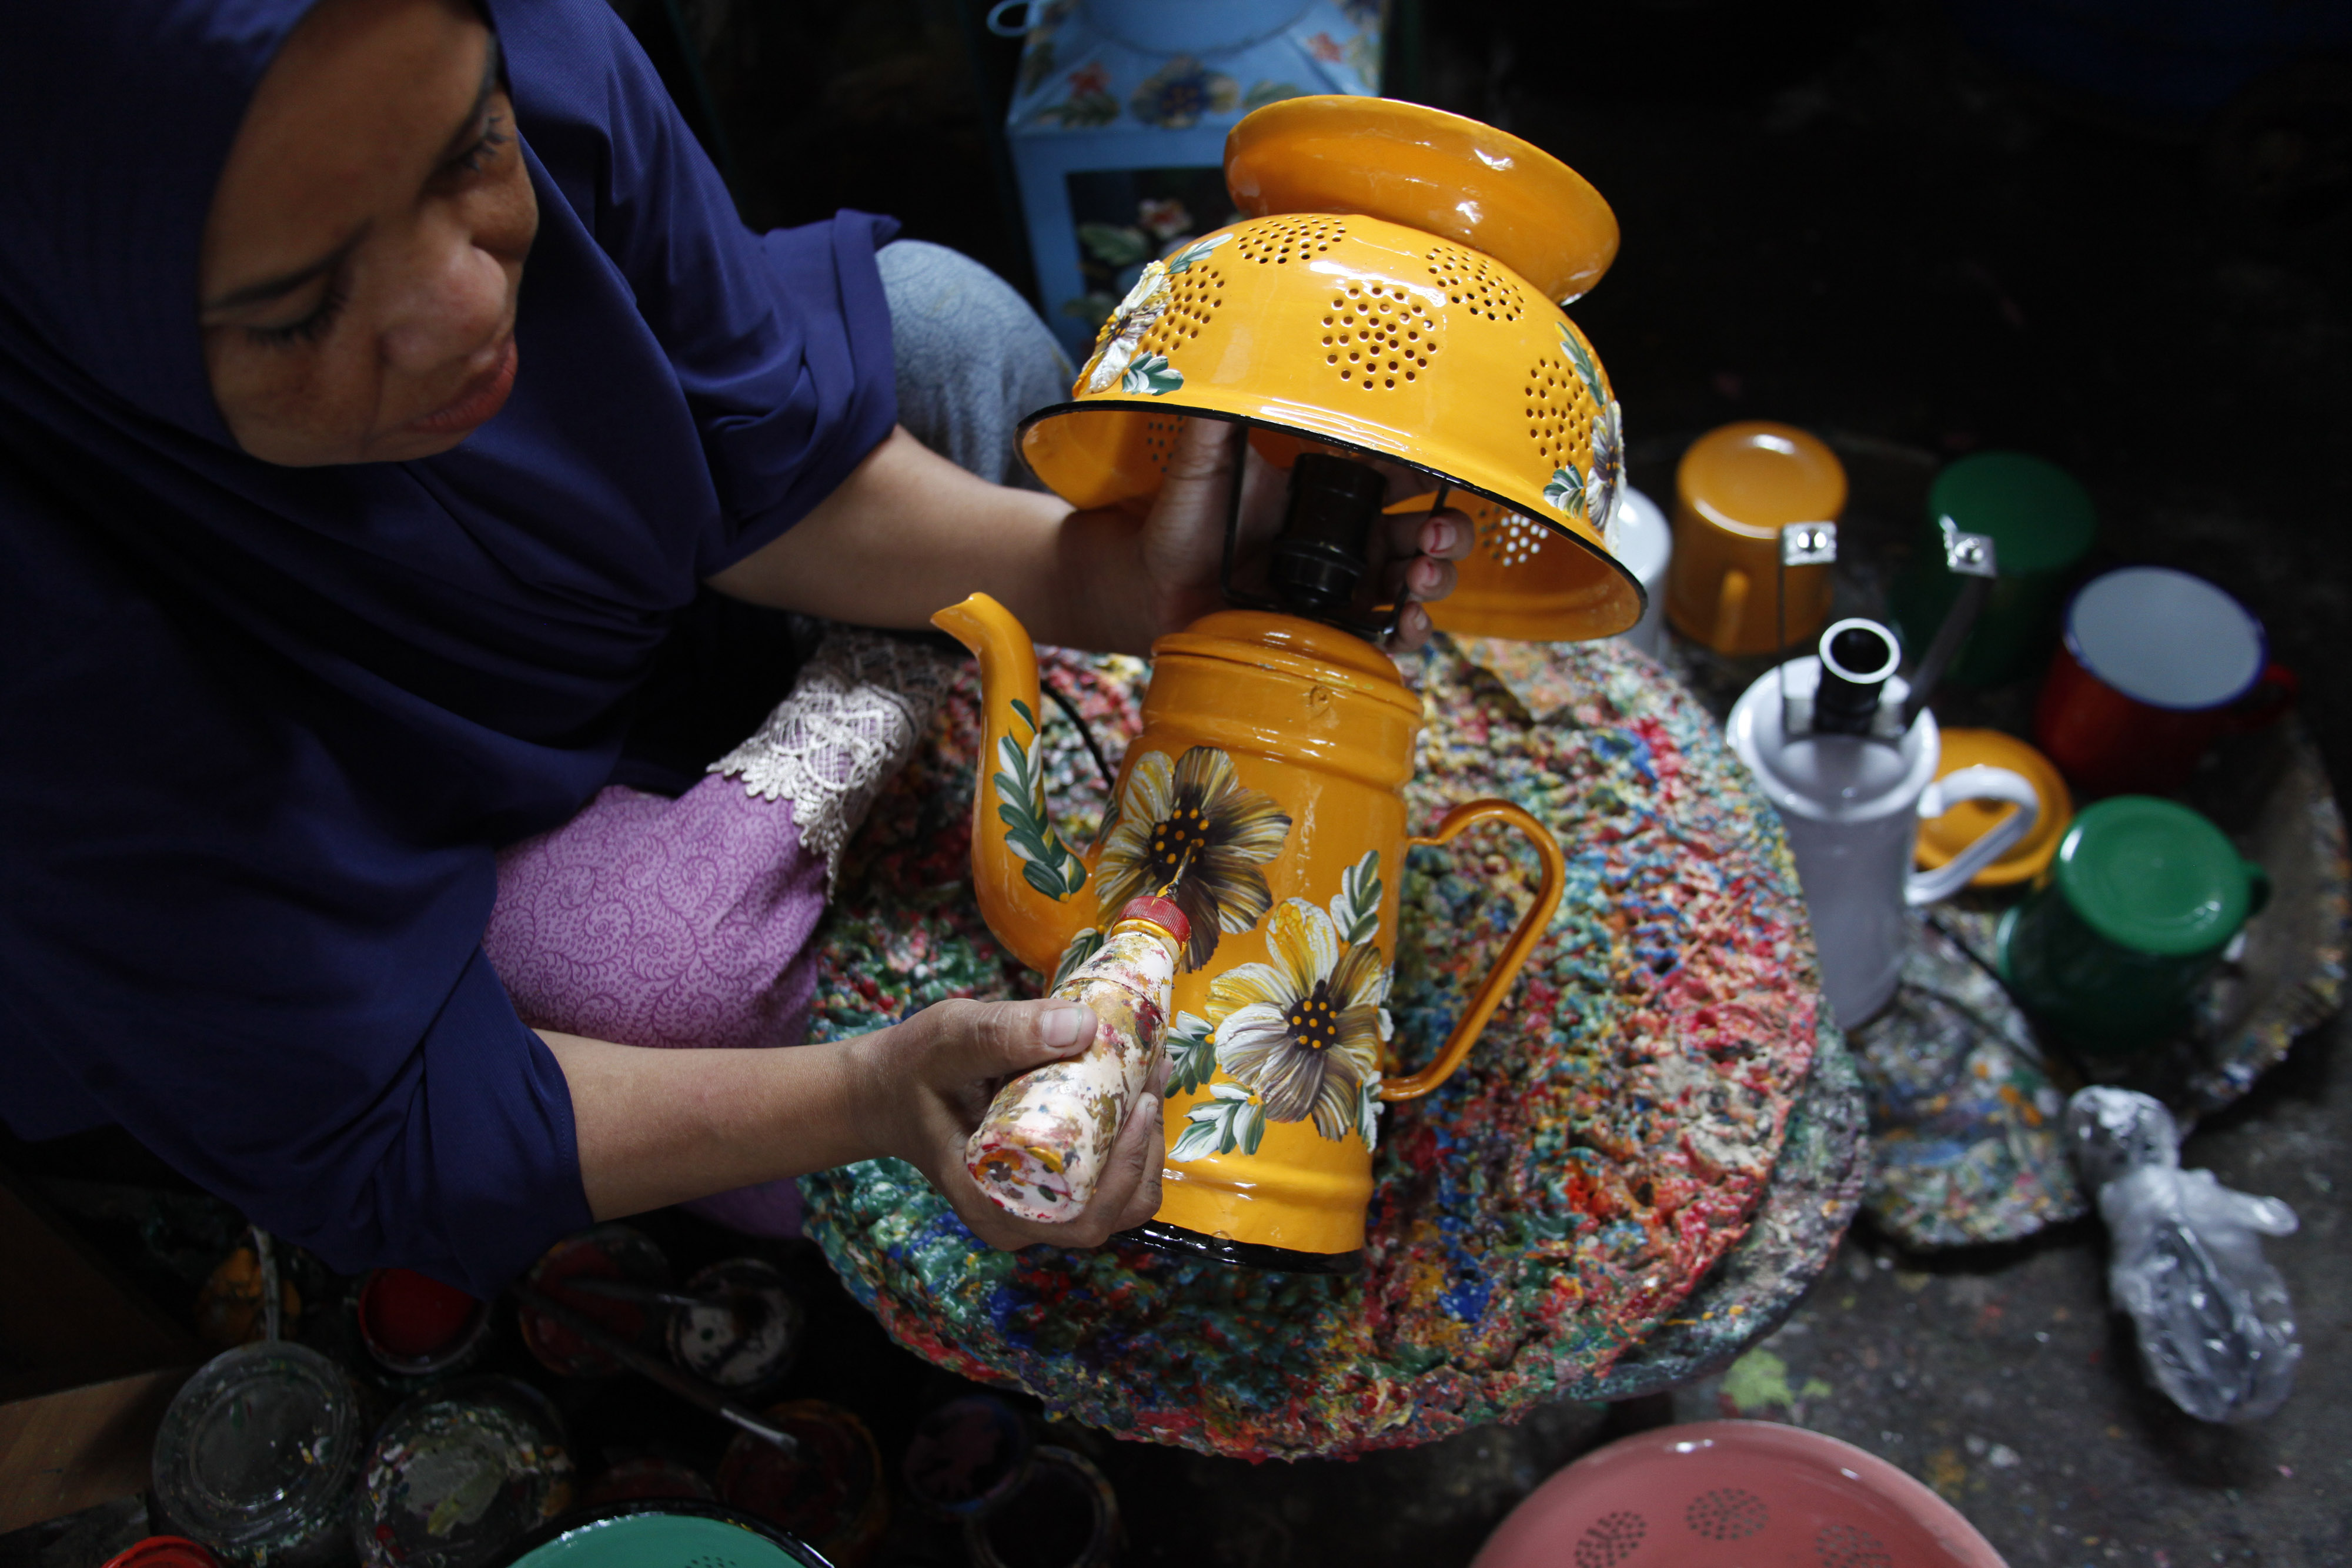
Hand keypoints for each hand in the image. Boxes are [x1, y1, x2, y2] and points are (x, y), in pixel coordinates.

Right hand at [846, 997, 1168, 1249]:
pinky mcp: (1050, 1184)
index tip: (1139, 1102)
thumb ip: (1004, 1032)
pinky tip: (1134, 1084)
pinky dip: (1131, 1135)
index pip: (1083, 1218)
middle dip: (1148, 1146)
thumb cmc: (914, 1069)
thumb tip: (1083, 1025)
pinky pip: (1107, 1176)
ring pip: (1121, 1197)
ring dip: (1147, 1140)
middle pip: (1116, 1210)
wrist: (889, 1090)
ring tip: (1149, 1073)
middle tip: (1152, 1073)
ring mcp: (1038, 1207)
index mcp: (994, 1205)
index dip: (1127, 1170)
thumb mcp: (949, 1040)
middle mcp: (1021, 1219)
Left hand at [1127, 416, 1474, 650]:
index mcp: (1331, 493)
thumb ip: (1219, 418)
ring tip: (1416, 579)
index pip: (1400, 474)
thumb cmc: (1182, 522)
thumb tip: (1231, 354)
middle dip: (1448, 531)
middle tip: (1429, 535)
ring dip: (1436, 578)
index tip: (1437, 468)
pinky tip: (1404, 622)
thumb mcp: (1201, 464)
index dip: (1429, 471)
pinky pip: (1389, 633)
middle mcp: (1350, 538)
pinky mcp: (1335, 629)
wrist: (1155, 588)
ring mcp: (1348, 585)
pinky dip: (1410, 630)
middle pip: (1428, 530)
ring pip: (1420, 580)